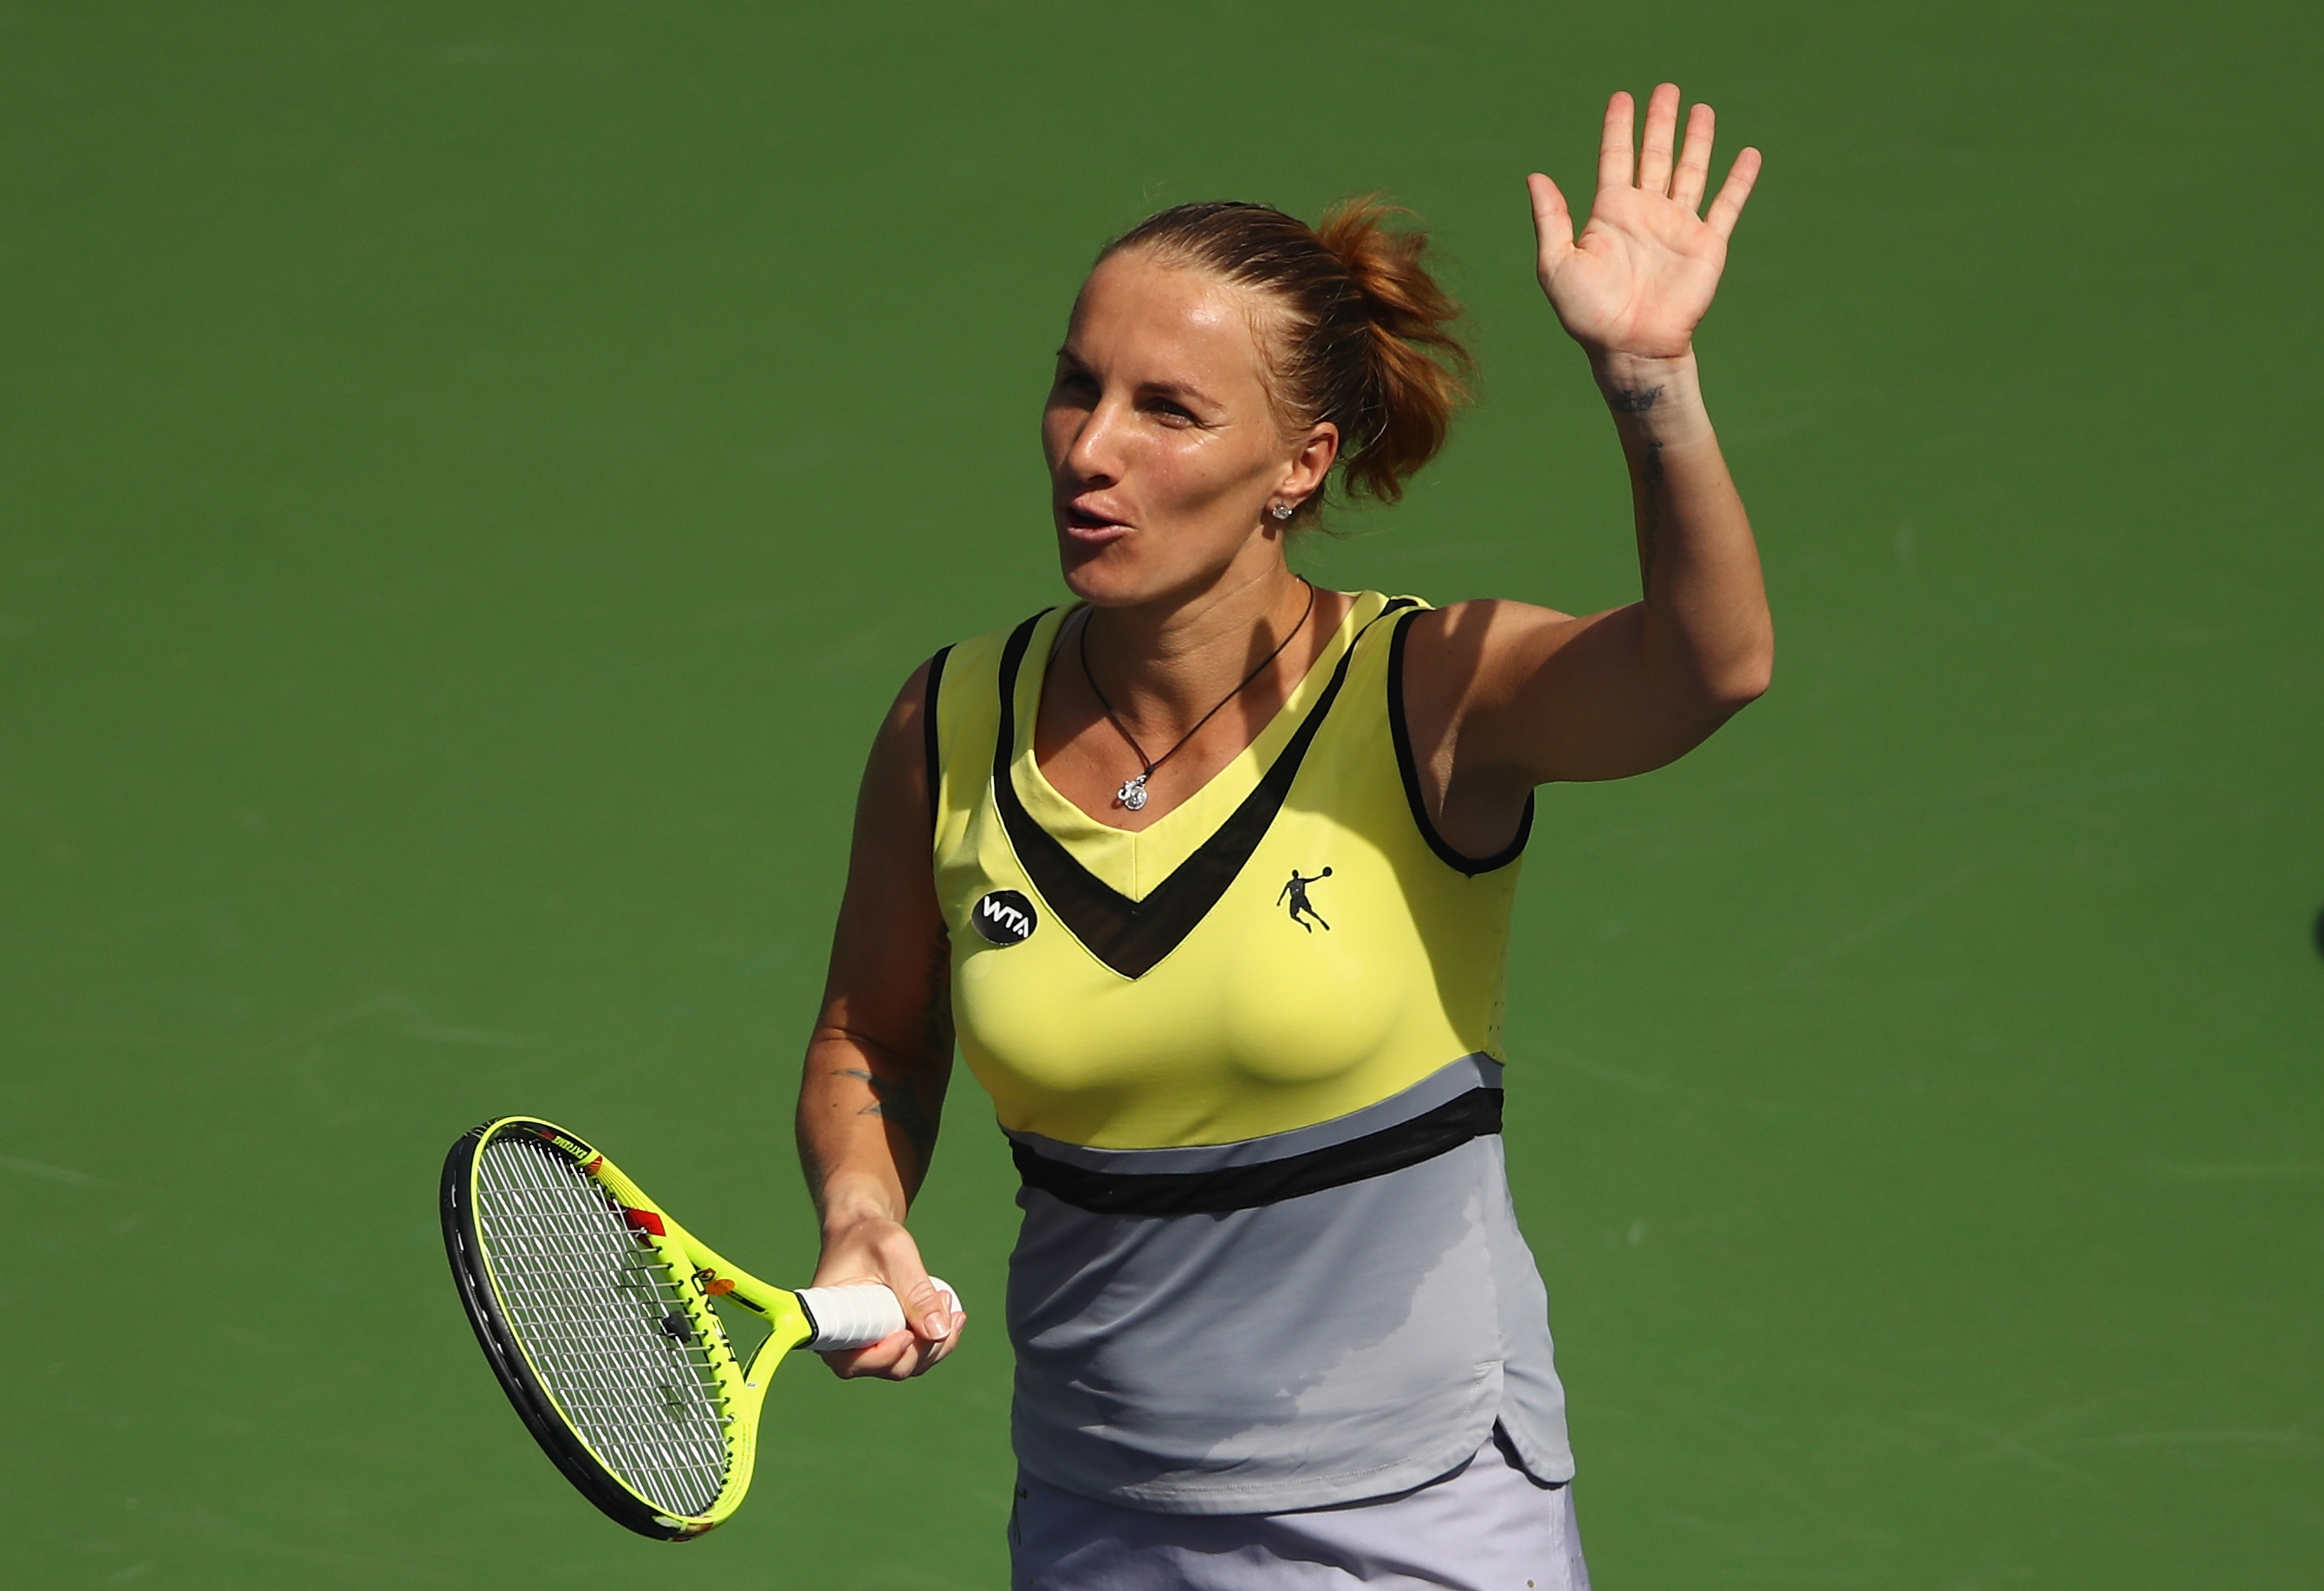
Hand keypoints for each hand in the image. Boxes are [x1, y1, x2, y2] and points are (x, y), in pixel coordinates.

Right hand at [809, 1214, 965, 1379]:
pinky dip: (938, 1341)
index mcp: (829, 1320)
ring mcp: (866, 1347)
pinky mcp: (884, 1343)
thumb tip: (938, 1333)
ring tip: (946, 1300)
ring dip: (936, 1342)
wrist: (864, 1231)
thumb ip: (916, 1290)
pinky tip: (953, 1316)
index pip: (852, 1361)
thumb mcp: (895, 1252)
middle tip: (943, 1300)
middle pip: (889, 1366)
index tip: (907, 1335)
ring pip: (907, 1365)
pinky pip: (915, 1356)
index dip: (883, 1357)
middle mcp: (843, 1343)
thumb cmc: (870, 1236)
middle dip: (924, 1343)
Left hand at [1527, 84, 1760, 362]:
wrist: (1630, 347)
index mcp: (1610, 214)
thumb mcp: (1556, 264)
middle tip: (1667, 89)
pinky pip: (1726, 206)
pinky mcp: (1707, 245)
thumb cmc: (1588, 313)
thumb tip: (1535, 176)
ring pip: (1690, 171)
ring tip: (1701, 109)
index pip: (1615, 158)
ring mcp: (1678, 227)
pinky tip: (1748, 154)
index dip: (1618, 128)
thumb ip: (1550, 219)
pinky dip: (1738, 181)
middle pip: (1655, 156)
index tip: (1622, 97)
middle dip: (1661, 123)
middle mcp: (1646, 214)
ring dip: (1697, 141)